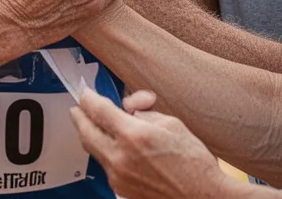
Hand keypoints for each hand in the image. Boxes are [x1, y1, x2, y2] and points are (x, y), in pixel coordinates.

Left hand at [70, 89, 233, 198]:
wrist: (203, 197)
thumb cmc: (193, 163)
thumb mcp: (171, 123)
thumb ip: (143, 111)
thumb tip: (128, 106)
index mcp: (134, 135)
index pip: (97, 110)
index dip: (87, 98)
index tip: (85, 93)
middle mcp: (121, 157)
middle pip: (85, 131)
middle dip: (79, 116)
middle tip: (78, 107)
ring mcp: (118, 175)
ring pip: (92, 149)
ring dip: (91, 134)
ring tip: (95, 124)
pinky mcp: (121, 188)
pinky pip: (104, 164)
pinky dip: (105, 151)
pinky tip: (113, 145)